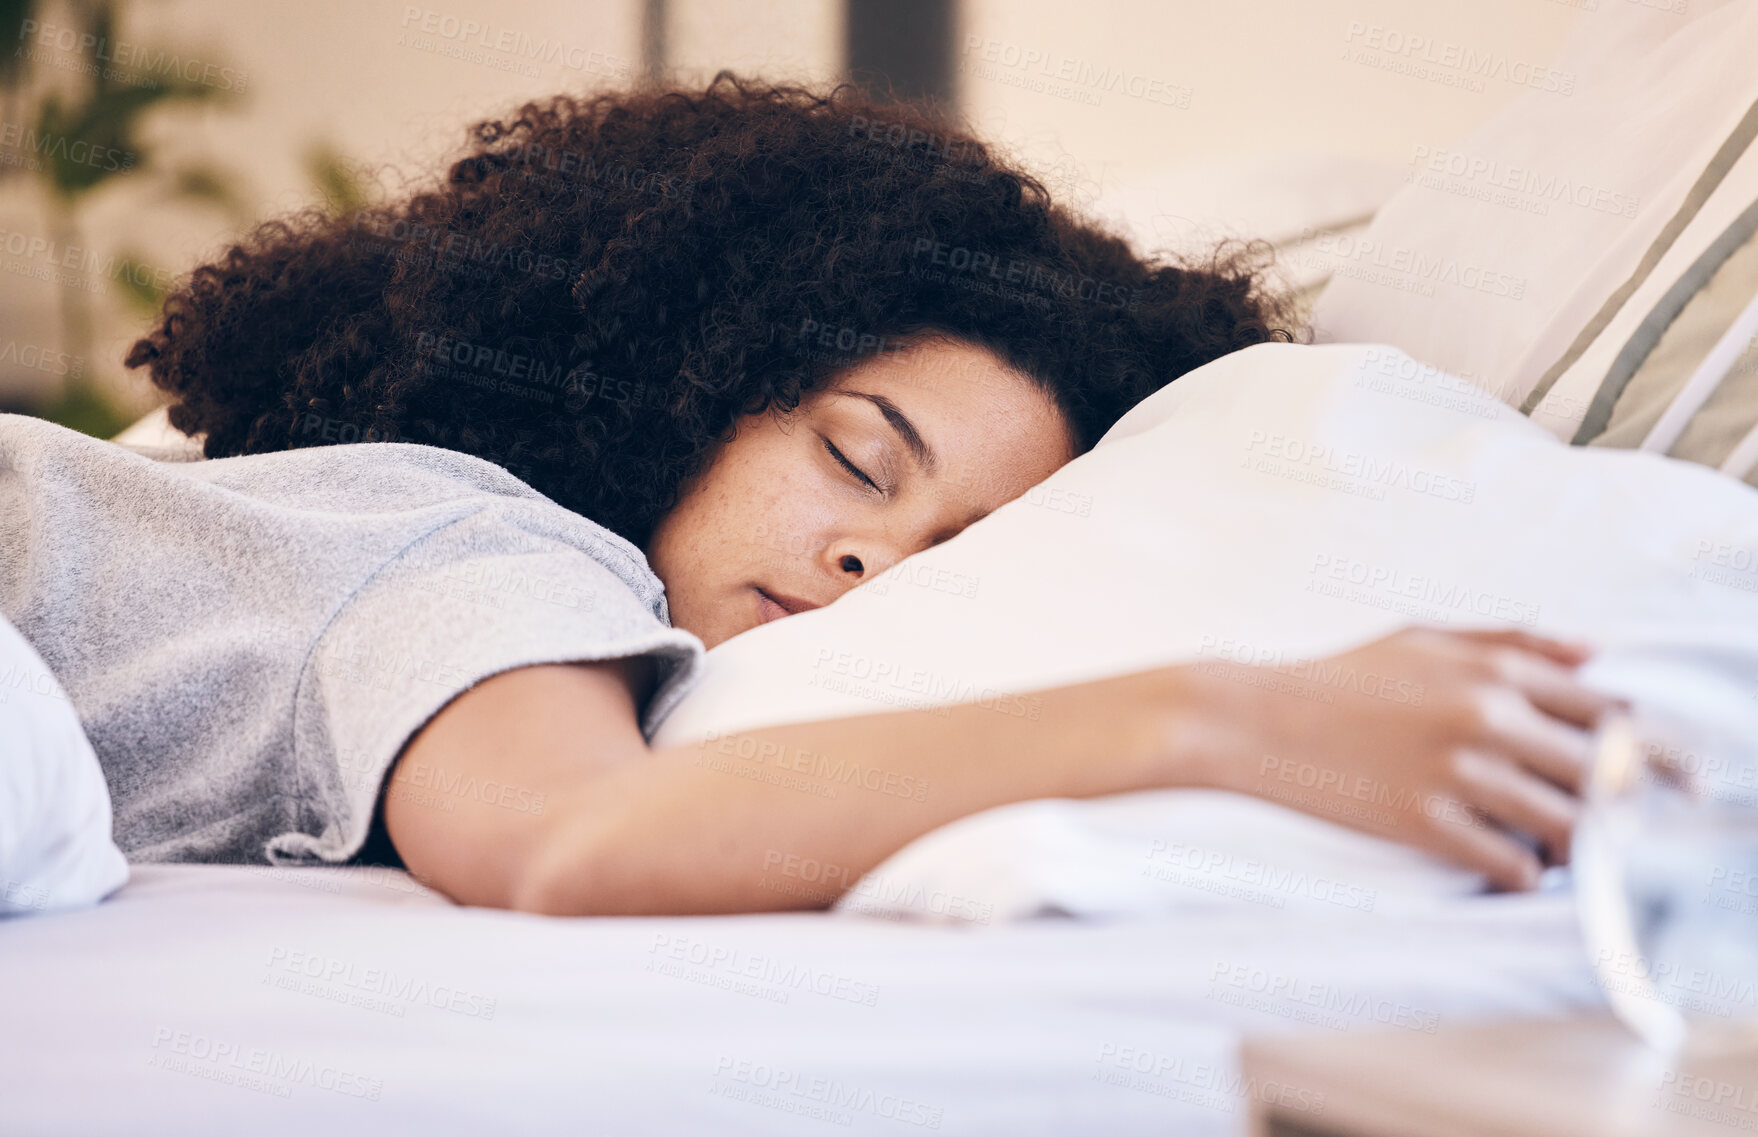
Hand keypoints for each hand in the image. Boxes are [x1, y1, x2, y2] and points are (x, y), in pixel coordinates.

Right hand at [1193, 626, 1620, 889]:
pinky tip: (1501, 860)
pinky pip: (1514, 865)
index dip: (1628, 746)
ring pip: (1570, 825)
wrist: (1250, 719)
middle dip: (1610, 800)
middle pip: (1603, 772)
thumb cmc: (1336, 677)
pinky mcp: (1425, 823)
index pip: (1609, 711)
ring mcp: (1458, 772)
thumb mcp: (1422, 638)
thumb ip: (1510, 640)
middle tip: (1587, 813)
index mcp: (1492, 668)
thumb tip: (1594, 653)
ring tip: (1548, 841)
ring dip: (1572, 842)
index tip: (1614, 768)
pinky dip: (1522, 871)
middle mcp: (1487, 715)